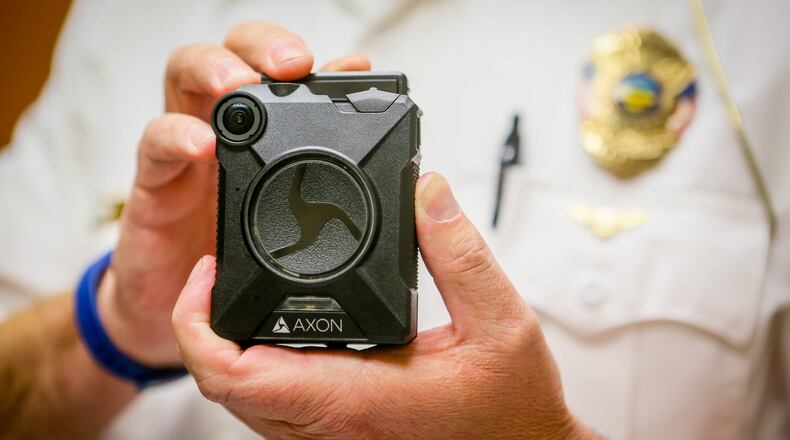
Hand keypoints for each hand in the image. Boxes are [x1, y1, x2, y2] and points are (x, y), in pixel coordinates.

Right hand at [98, 22, 371, 366]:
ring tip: (240, 85)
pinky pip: (153, 146)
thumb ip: (331, 186)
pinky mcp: (154, 184)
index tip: (355, 67)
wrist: (179, 309)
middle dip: (263, 48)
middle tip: (294, 64)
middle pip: (234, 56)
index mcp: (265, 137)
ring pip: (185, 78)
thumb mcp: (292, 225)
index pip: (284, 74)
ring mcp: (185, 151)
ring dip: (215, 70)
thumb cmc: (237, 255)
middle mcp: (223, 130)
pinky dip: (176, 136)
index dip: (318, 63)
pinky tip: (201, 143)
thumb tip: (394, 170)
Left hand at [172, 173, 596, 438]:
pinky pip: (272, 407)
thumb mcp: (501, 320)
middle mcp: (330, 424)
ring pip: (243, 400)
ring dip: (228, 347)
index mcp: (357, 396)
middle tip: (215, 273)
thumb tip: (426, 194)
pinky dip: (257, 366)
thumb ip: (460, 253)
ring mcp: (329, 435)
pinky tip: (280, 332)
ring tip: (240, 292)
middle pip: (223, 386)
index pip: (236, 373)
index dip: (197, 322)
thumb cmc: (512, 408)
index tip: (206, 273)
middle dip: (203, 327)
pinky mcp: (337, 434)